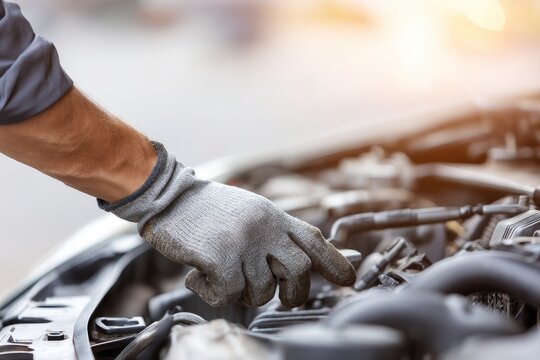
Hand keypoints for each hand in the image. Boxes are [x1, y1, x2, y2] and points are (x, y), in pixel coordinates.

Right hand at [100, 143, 355, 306]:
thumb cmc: (209, 209)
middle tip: (281, 298)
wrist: (169, 196)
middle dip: (294, 294)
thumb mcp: (252, 211)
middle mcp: (265, 228)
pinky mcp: (220, 256)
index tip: (347, 279)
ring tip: (224, 276)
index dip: (336, 262)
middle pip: (299, 272)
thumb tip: (301, 262)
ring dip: (244, 293)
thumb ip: (276, 233)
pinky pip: (229, 294)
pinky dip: (214, 293)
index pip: (315, 240)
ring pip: (262, 291)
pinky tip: (200, 276)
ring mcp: (244, 242)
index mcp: (274, 216)